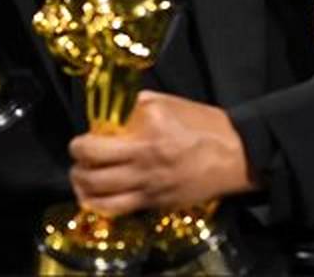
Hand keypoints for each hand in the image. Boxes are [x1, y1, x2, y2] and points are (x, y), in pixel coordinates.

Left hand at [68, 90, 259, 215]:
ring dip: (83, 189)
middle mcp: (144, 165)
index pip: (97, 143)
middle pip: (92, 173)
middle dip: (77, 166)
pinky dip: (101, 206)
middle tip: (77, 158)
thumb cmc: (204, 124)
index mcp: (145, 137)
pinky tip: (95, 199)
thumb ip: (135, 107)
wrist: (237, 154)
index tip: (83, 138)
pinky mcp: (157, 204)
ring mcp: (150, 188)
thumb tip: (112, 114)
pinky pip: (120, 210)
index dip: (81, 142)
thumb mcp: (167, 103)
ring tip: (80, 179)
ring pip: (102, 198)